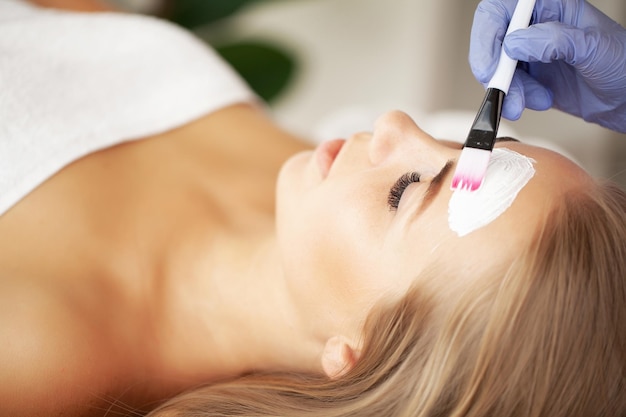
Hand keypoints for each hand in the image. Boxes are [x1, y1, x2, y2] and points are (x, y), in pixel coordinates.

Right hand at [469, 0, 625, 132]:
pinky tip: (538, 100)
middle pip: (493, 41)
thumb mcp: (595, 48)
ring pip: (497, 69)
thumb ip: (556, 40)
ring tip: (531, 101)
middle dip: (495, 70)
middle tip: (501, 91)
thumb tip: (516, 43)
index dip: (488, 35)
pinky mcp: (529, 77)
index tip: (490, 65)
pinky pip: (506, 87)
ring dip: (509, 90)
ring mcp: (531, 53)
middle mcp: (536, 26)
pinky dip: (515, 99)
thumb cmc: (623, 66)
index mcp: (551, 6)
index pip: (502, 10)